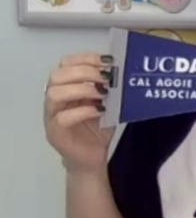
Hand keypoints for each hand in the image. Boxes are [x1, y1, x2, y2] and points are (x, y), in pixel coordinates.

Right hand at [44, 53, 114, 173]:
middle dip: (84, 72)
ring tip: (102, 94)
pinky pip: (62, 117)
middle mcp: (55, 98)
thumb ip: (110, 89)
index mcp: (66, 87)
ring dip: (81, 89)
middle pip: (58, 75)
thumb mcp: (108, 104)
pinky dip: (82, 111)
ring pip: (54, 93)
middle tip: (107, 78)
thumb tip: (121, 71)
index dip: (85, 58)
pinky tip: (99, 111)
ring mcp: (52, 115)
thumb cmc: (97, 129)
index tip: (107, 61)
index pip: (66, 64)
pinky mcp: (55, 132)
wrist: (92, 158)